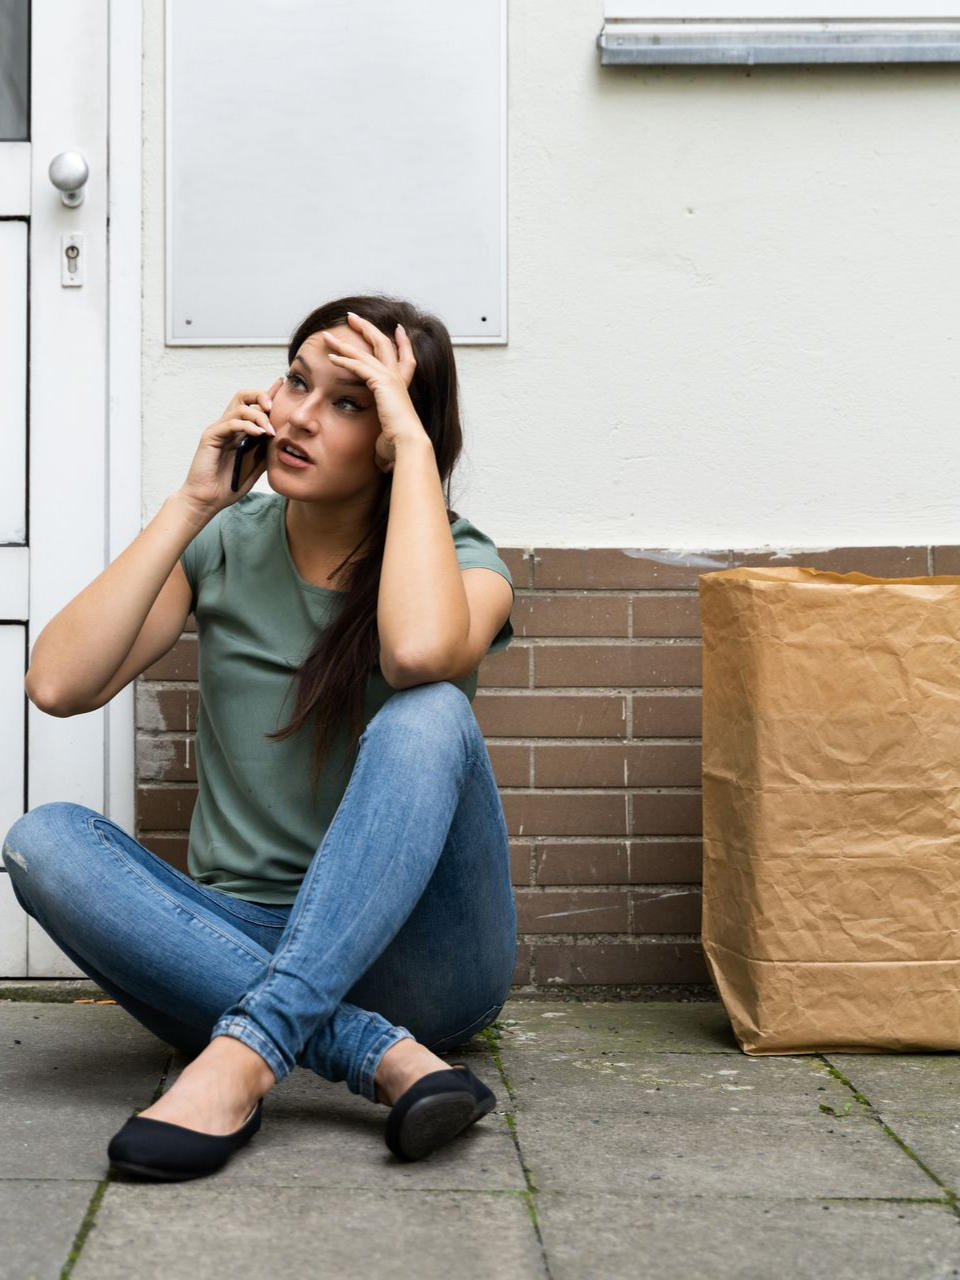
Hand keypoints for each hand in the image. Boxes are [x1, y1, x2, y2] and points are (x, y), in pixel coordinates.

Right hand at [178, 378, 283, 518]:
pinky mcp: (210, 437)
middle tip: (274, 406)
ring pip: (239, 408)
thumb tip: (283, 440)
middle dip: (261, 396)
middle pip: (243, 396)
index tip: (282, 385)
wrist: (207, 500)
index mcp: (240, 431)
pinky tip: (259, 434)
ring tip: (270, 430)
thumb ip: (266, 452)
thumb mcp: (256, 468)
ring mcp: (219, 430)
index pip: (254, 406)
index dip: (268, 394)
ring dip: (258, 416)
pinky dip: (246, 426)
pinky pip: (230, 424)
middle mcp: (229, 426)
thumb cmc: (228, 485)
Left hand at [322, 312, 426, 473]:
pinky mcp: (380, 382)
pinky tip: (330, 355)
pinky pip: (358, 366)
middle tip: (353, 317)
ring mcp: (390, 378)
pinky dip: (344, 359)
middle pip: (383, 344)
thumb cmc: (400, 448)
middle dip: (367, 329)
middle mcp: (397, 379)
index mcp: (402, 389)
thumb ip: (384, 444)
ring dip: (345, 342)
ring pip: (365, 351)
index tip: (398, 330)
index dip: (403, 344)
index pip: (405, 359)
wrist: (408, 445)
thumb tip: (384, 464)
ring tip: (327, 334)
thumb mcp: (389, 441)